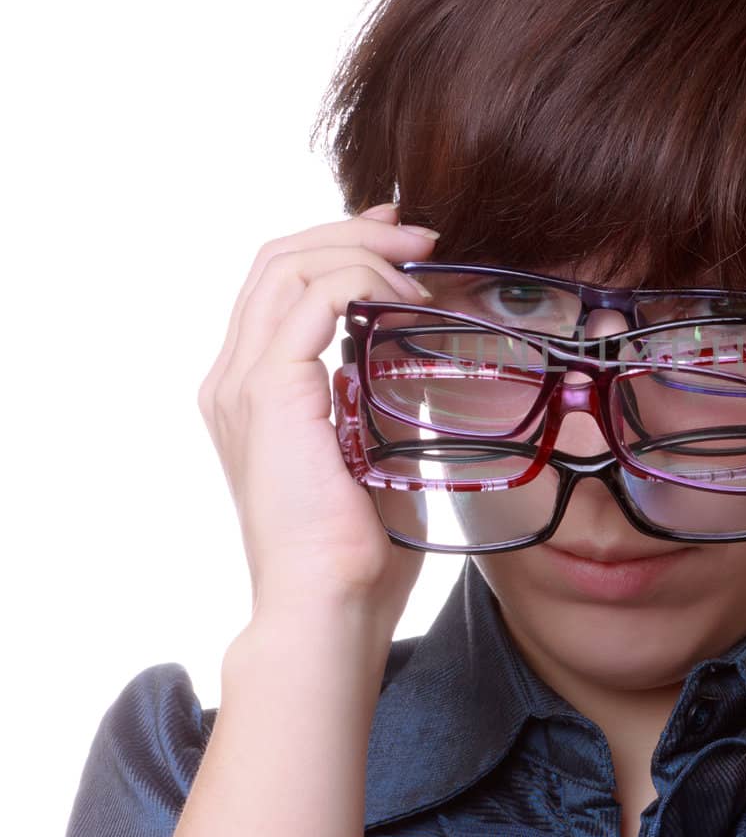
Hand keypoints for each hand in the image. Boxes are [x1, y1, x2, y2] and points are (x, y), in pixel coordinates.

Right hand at [196, 203, 439, 642]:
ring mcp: (243, 384)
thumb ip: (381, 399)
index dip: (337, 246)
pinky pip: (314, 298)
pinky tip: (405, 296)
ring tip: (421, 260)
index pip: (279, 286)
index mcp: (250, 393)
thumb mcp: (374, 453)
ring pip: (288, 265)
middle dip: (350, 230)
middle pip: (276, 260)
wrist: (327, 607)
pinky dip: (362, 279)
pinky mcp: (269, 393)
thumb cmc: (355, 552)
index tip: (400, 239)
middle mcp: (233, 380)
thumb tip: (419, 355)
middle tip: (418, 232)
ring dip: (360, 247)